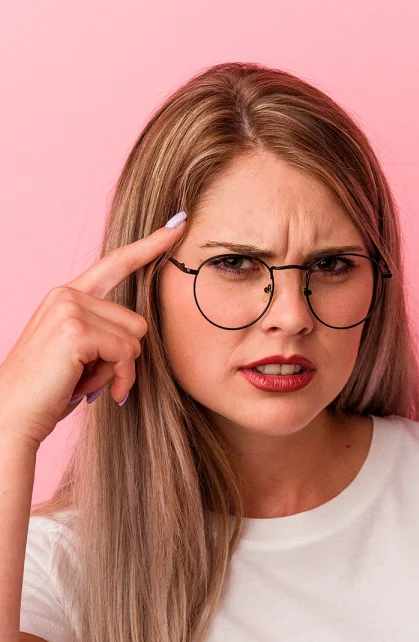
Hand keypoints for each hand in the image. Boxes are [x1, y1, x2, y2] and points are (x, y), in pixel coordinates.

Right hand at [0, 214, 186, 449]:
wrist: (12, 413)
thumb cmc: (48, 390)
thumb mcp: (80, 354)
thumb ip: (105, 333)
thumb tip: (140, 335)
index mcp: (67, 295)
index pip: (116, 263)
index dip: (149, 246)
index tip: (177, 225)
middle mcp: (67, 294)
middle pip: (137, 322)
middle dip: (125, 358)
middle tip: (95, 379)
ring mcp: (70, 308)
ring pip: (135, 339)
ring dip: (120, 370)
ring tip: (87, 383)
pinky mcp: (76, 331)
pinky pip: (125, 354)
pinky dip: (117, 377)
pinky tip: (89, 390)